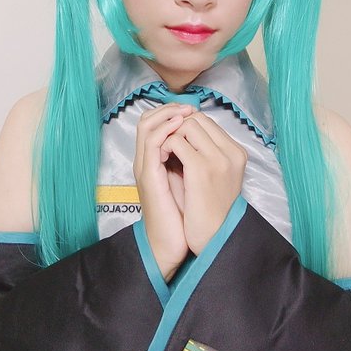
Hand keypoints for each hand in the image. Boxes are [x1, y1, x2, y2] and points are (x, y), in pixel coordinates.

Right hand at [133, 103, 193, 281]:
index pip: (154, 124)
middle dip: (168, 108)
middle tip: (188, 106)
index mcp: (154, 161)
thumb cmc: (183, 216)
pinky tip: (181, 127)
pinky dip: (165, 130)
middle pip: (146, 119)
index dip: (171, 112)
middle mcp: (146, 160)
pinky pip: (152, 143)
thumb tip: (205, 142)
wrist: (170, 243)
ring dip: (167, 114)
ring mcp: (144, 167)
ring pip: (146, 126)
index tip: (192, 110)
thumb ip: (189, 161)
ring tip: (186, 112)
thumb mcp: (188, 181)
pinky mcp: (148, 175)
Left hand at [161, 111, 247, 254]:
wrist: (212, 237)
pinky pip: (176, 142)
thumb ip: (210, 153)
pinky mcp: (200, 168)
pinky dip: (165, 146)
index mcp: (236, 152)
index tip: (176, 139)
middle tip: (168, 144)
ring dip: (171, 135)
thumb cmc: (210, 208)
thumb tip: (188, 130)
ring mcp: (217, 158)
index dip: (187, 125)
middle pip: (197, 119)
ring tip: (165, 152)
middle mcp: (230, 151)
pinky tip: (162, 159)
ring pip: (186, 126)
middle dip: (177, 127)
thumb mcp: (218, 175)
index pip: (207, 121)